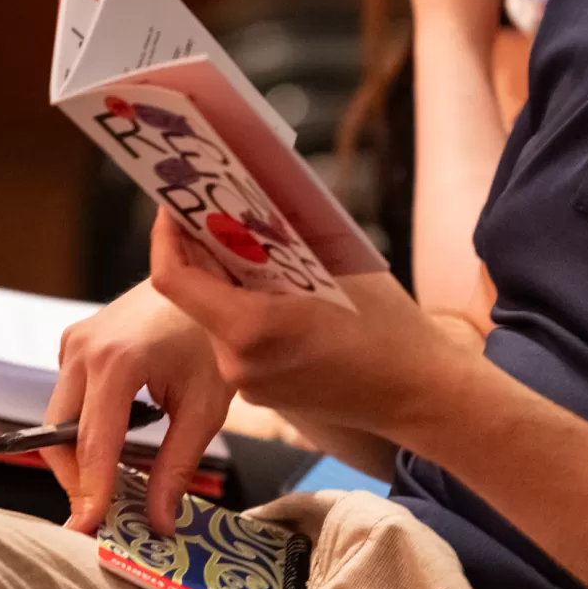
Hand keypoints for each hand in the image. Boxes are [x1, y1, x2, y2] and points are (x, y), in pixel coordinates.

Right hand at [43, 280, 232, 536]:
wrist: (204, 278)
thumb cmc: (211, 337)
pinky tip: (114, 445)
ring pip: (57, 420)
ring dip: (79, 456)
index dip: (90, 493)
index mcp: (115, 362)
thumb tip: (159, 522)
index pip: (94, 445)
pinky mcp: (73, 342)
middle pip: (60, 436)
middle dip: (77, 479)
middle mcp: (82, 350)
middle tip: (103, 514)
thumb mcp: (204, 406)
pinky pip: (66, 399)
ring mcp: (72, 342)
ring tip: (112, 485)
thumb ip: (177, 466)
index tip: (88, 530)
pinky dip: (83, 429)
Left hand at [147, 212, 470, 440]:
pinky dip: (246, 311)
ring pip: (217, 318)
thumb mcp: (337, 265)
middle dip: (203, 251)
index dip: (166, 234)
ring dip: (228, 282)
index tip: (174, 204)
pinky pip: (238, 342)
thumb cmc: (390, 328)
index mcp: (250, 328)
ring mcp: (248, 384)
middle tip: (217, 210)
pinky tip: (279, 290)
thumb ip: (284, 236)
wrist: (420, 394)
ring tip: (258, 247)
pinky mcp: (262, 394)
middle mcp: (237, 362)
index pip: (172, 278)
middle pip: (194, 296)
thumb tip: (247, 194)